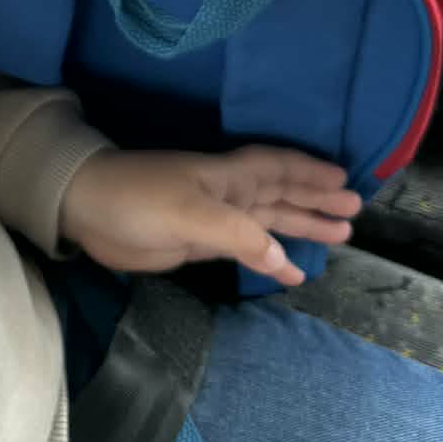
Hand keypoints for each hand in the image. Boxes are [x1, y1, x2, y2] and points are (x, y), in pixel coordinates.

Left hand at [59, 144, 361, 288]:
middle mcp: (227, 193)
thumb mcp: (191, 213)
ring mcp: (215, 217)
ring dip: (302, 224)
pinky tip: (292, 273)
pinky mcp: (201, 241)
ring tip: (340, 232)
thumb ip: (239, 235)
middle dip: (316, 199)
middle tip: (355, 208)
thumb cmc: (139, 199)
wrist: (87, 211)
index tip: (345, 177)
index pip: (278, 168)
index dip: (309, 172)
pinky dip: (272, 258)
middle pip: (281, 193)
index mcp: (227, 175)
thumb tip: (284, 259)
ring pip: (269, 219)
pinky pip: (249, 247)